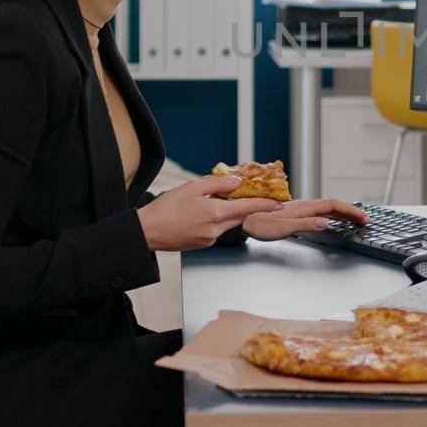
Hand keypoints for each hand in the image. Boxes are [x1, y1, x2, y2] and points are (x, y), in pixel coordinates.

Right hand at [136, 176, 279, 251]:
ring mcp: (210, 239)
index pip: (248, 207)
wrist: (147, 232)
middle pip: (240, 215)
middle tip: (250, 195)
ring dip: (229, 212)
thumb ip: (218, 184)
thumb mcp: (192, 187)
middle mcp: (216, 229)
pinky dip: (218, 219)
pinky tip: (204, 212)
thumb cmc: (166, 208)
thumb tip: (236, 182)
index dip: (265, 204)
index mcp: (215, 213)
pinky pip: (218, 229)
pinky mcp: (203, 244)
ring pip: (229, 222)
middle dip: (246, 205)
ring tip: (216, 200)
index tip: (278, 202)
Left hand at [242, 199, 369, 241]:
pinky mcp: (294, 213)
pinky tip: (330, 220)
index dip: (350, 211)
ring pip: (326, 208)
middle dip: (351, 212)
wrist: (242, 220)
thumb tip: (326, 223)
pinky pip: (318, 211)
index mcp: (304, 208)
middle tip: (364, 221)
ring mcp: (299, 209)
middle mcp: (303, 206)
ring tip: (353, 220)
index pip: (333, 206)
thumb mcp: (283, 228)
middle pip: (333, 205)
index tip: (364, 218)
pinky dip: (330, 215)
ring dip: (342, 213)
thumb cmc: (258, 224)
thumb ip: (305, 225)